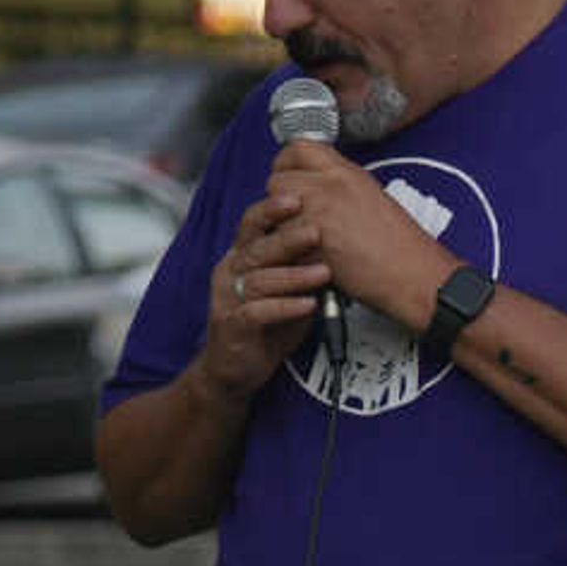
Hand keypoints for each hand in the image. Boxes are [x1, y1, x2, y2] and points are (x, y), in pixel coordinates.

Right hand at [198, 193, 329, 391]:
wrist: (236, 369)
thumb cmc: (265, 326)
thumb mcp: (289, 290)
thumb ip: (304, 267)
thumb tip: (337, 244)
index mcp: (242, 257)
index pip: (253, 224)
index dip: (272, 209)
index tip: (299, 196)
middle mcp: (231, 272)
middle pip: (257, 247)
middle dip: (287, 237)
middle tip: (316, 230)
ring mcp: (229, 299)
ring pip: (260, 279)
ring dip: (294, 275)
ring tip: (324, 273)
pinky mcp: (232, 326)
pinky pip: (258, 313)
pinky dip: (285, 308)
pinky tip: (308, 305)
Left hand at [265, 140, 456, 335]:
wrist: (415, 276)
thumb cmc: (403, 248)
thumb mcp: (373, 198)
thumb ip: (339, 186)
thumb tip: (315, 185)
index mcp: (346, 173)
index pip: (298, 148)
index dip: (285, 163)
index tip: (287, 176)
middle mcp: (330, 187)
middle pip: (277, 180)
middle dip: (278, 200)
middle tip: (291, 217)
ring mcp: (319, 214)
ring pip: (273, 212)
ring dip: (280, 227)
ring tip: (300, 241)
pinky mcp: (312, 243)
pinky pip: (282, 242)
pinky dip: (291, 254)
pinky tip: (309, 260)